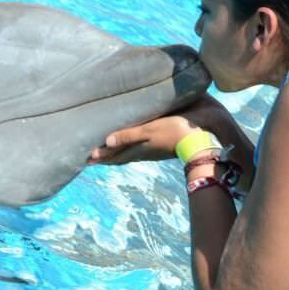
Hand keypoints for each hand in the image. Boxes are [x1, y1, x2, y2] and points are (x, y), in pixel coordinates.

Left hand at [87, 93, 232, 165]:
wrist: (203, 136)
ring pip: (130, 153)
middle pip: (120, 156)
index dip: (100, 156)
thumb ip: (128, 135)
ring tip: (107, 152)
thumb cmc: (175, 130)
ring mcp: (153, 151)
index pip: (114, 154)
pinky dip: (131, 147)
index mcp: (138, 148)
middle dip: (105, 157)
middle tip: (91, 158)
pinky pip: (140, 149)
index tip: (85, 159)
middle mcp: (143, 152)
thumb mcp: (149, 130)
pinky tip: (133, 145)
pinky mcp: (162, 145)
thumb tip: (106, 141)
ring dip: (117, 153)